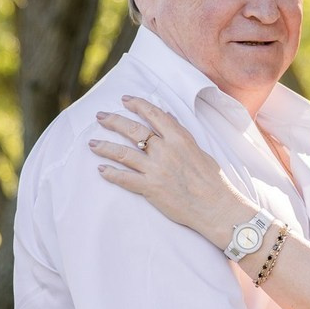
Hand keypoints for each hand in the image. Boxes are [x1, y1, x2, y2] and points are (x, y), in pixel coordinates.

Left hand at [89, 96, 251, 235]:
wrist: (217, 208)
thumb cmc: (213, 181)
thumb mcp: (200, 151)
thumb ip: (181, 136)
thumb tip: (169, 118)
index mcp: (179, 139)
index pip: (154, 114)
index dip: (137, 104)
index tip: (125, 100)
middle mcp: (165, 151)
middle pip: (133, 129)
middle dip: (113, 121)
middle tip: (100, 116)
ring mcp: (156, 170)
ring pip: (123, 153)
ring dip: (104, 147)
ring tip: (93, 144)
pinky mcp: (150, 189)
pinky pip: (124, 178)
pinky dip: (111, 174)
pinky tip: (101, 170)